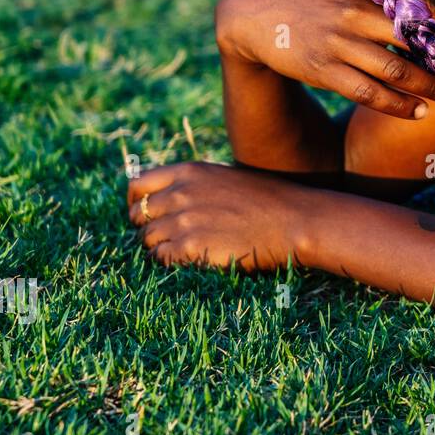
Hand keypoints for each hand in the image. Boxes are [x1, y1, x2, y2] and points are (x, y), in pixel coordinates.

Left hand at [128, 161, 313, 270]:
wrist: (296, 220)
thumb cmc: (271, 202)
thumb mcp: (228, 179)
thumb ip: (198, 186)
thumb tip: (176, 200)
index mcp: (189, 172)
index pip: (138, 186)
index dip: (138, 203)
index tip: (147, 215)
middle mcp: (181, 193)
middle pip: (138, 215)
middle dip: (147, 228)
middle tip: (167, 238)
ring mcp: (184, 221)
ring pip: (147, 239)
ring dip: (159, 247)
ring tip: (183, 252)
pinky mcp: (191, 247)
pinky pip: (161, 258)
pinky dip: (168, 262)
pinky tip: (189, 261)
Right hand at [215, 0, 434, 118]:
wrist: (250, 10)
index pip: (419, 7)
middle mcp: (355, 14)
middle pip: (415, 39)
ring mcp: (339, 43)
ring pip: (397, 70)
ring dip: (429, 87)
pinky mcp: (323, 69)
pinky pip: (368, 93)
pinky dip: (397, 105)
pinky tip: (417, 112)